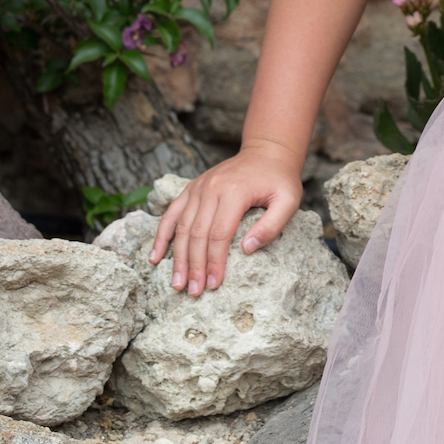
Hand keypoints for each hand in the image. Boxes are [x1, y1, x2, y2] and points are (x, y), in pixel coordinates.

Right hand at [148, 141, 303, 295]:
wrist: (266, 151)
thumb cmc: (279, 179)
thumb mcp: (289, 200)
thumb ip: (272, 225)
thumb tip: (247, 249)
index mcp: (235, 191)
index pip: (219, 234)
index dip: (214, 262)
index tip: (213, 285)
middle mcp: (212, 187)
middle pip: (197, 233)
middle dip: (194, 266)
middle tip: (192, 292)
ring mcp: (199, 186)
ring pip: (182, 226)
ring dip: (177, 257)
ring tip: (176, 283)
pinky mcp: (192, 188)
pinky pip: (171, 213)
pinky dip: (162, 235)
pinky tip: (155, 257)